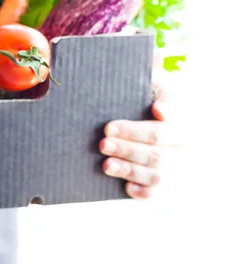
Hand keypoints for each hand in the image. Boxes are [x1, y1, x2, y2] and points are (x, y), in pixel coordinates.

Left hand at [99, 78, 179, 198]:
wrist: (149, 120)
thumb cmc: (147, 101)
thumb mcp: (155, 89)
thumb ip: (160, 92)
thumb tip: (160, 109)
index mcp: (182, 129)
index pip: (159, 132)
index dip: (133, 131)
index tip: (108, 128)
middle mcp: (183, 153)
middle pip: (156, 156)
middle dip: (127, 151)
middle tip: (103, 144)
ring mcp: (176, 173)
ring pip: (157, 177)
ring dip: (129, 171)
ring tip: (106, 165)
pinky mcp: (166, 189)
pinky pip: (157, 196)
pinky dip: (142, 193)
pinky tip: (126, 186)